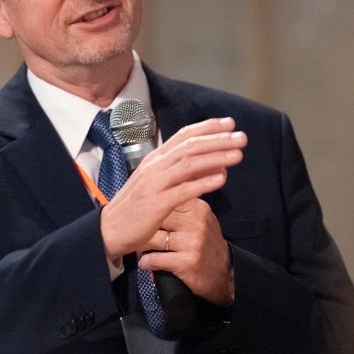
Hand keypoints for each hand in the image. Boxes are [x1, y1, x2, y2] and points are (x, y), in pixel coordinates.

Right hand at [99, 117, 245, 260]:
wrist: (111, 230)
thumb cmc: (137, 207)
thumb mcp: (159, 183)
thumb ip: (184, 173)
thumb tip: (216, 164)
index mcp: (155, 159)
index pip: (184, 136)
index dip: (208, 127)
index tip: (230, 123)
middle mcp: (155, 167)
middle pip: (190, 147)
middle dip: (218, 140)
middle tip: (242, 137)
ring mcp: (155, 184)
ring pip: (189, 164)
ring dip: (216, 157)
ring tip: (238, 154)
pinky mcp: (156, 204)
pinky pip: (184, 190)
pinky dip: (203, 183)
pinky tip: (222, 179)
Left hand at [138, 199, 234, 306]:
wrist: (225, 274)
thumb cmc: (207, 244)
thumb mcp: (202, 219)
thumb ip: (183, 205)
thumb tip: (157, 193)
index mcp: (198, 208)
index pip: (165, 200)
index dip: (149, 210)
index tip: (141, 217)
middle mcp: (196, 222)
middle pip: (155, 218)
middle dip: (142, 228)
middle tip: (136, 234)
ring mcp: (192, 242)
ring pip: (152, 239)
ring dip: (141, 246)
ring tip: (140, 249)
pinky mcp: (187, 261)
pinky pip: (154, 259)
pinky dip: (145, 262)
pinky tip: (146, 262)